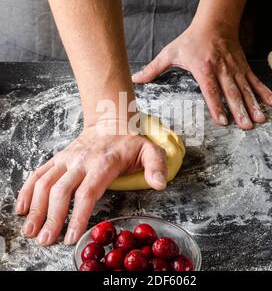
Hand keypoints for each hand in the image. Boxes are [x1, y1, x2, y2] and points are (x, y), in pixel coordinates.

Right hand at [15, 125, 166, 245]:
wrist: (111, 121)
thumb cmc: (130, 141)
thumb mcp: (150, 150)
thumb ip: (156, 166)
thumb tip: (159, 185)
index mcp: (104, 163)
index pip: (87, 192)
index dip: (78, 215)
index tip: (71, 236)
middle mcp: (81, 161)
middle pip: (62, 191)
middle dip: (52, 217)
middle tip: (46, 240)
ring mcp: (67, 159)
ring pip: (45, 183)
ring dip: (36, 207)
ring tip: (31, 230)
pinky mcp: (59, 158)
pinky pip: (39, 172)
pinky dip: (27, 190)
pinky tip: (23, 208)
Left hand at [132, 26, 271, 129]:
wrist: (214, 22)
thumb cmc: (191, 39)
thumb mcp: (170, 52)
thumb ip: (153, 68)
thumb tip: (135, 79)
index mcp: (203, 69)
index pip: (211, 90)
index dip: (217, 106)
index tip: (223, 121)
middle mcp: (221, 70)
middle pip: (231, 93)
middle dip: (240, 110)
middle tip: (246, 126)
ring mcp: (234, 68)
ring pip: (245, 89)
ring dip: (253, 105)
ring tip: (259, 120)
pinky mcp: (242, 66)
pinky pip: (253, 80)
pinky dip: (262, 92)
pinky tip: (270, 103)